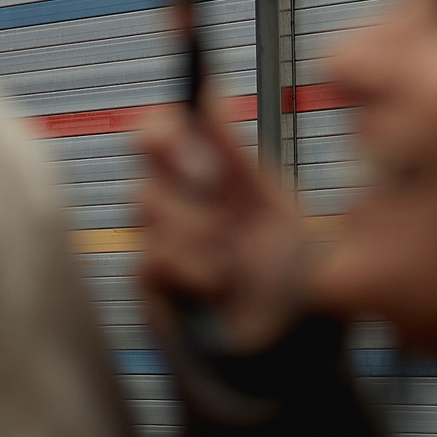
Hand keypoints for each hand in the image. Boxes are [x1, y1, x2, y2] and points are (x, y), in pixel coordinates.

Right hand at [135, 94, 317, 354]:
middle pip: (143, 148)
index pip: (167, 125)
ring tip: (233, 250)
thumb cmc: (288, 274)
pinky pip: (151, 256)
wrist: (293, 347)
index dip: (167, 108)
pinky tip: (220, 282)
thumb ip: (235, 155)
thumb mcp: (272, 206)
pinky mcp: (150, 283)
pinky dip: (189, 266)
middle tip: (212, 178)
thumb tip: (211, 90)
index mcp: (210, 175)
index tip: (184, 94)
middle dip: (177, 157)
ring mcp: (161, 238)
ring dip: (195, 224)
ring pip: (147, 200)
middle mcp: (180, 199)